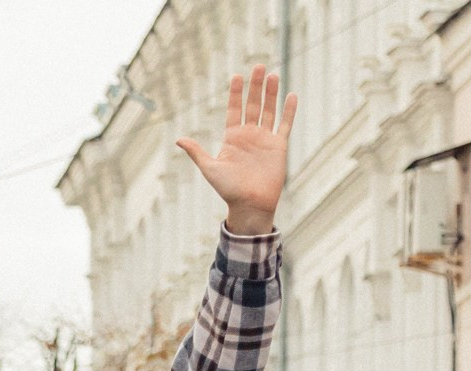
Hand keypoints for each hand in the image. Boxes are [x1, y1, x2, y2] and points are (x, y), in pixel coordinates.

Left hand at [175, 65, 296, 236]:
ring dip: (271, 93)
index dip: (236, 93)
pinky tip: (291, 95)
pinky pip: (284, 124)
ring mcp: (264, 139)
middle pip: (253, 105)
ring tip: (273, 74)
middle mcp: (248, 135)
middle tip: (258, 66)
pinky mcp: (278, 146)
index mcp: (232, 138)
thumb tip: (178, 139)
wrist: (250, 205)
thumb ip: (197, 152)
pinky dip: (288, 111)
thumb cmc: (228, 190)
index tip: (237, 76)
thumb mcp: (210, 168)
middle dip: (255, 86)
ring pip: (269, 110)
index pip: (234, 109)